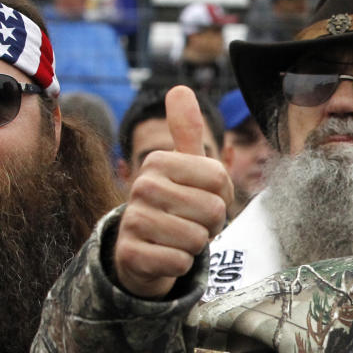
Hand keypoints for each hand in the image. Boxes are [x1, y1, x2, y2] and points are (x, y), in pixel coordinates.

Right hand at [113, 86, 232, 298]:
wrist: (141, 250)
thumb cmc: (174, 206)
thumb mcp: (183, 168)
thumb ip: (186, 130)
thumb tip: (179, 87)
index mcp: (160, 161)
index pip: (221, 179)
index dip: (222, 196)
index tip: (201, 199)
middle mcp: (143, 186)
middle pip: (213, 210)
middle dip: (210, 224)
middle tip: (190, 222)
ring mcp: (133, 220)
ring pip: (197, 239)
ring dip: (195, 246)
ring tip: (177, 238)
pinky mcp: (131, 254)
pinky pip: (180, 262)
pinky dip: (180, 265)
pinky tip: (164, 256)